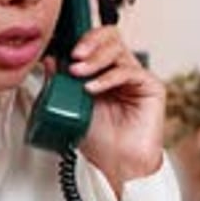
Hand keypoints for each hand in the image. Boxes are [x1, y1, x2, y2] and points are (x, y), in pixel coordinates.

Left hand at [68, 26, 164, 198]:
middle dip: (89, 42)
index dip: (82, 38)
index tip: (62, 49)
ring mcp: (136, 77)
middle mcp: (121, 70)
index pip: (96, 40)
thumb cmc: (99, 140)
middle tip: (73, 56)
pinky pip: (129, 71)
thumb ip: (60, 83)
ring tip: (77, 73)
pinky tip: (92, 88)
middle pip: (110, 36)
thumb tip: (49, 60)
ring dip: (94, 59)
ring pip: (118, 49)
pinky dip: (107, 77)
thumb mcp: (70, 107)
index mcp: (103, 71)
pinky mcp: (151, 87)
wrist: (117, 164)